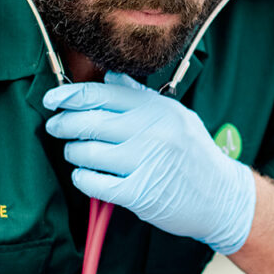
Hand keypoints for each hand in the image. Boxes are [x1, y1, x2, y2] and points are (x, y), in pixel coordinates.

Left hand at [43, 72, 255, 253]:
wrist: (221, 196)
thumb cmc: (194, 154)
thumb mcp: (175, 115)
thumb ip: (140, 97)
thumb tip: (109, 77)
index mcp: (156, 109)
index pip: (102, 94)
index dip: (69, 96)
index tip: (52, 100)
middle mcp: (150, 132)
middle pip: (88, 122)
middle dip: (63, 124)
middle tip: (56, 126)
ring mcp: (144, 163)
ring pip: (86, 152)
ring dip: (74, 152)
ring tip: (78, 153)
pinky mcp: (139, 194)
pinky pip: (93, 183)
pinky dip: (83, 178)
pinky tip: (86, 175)